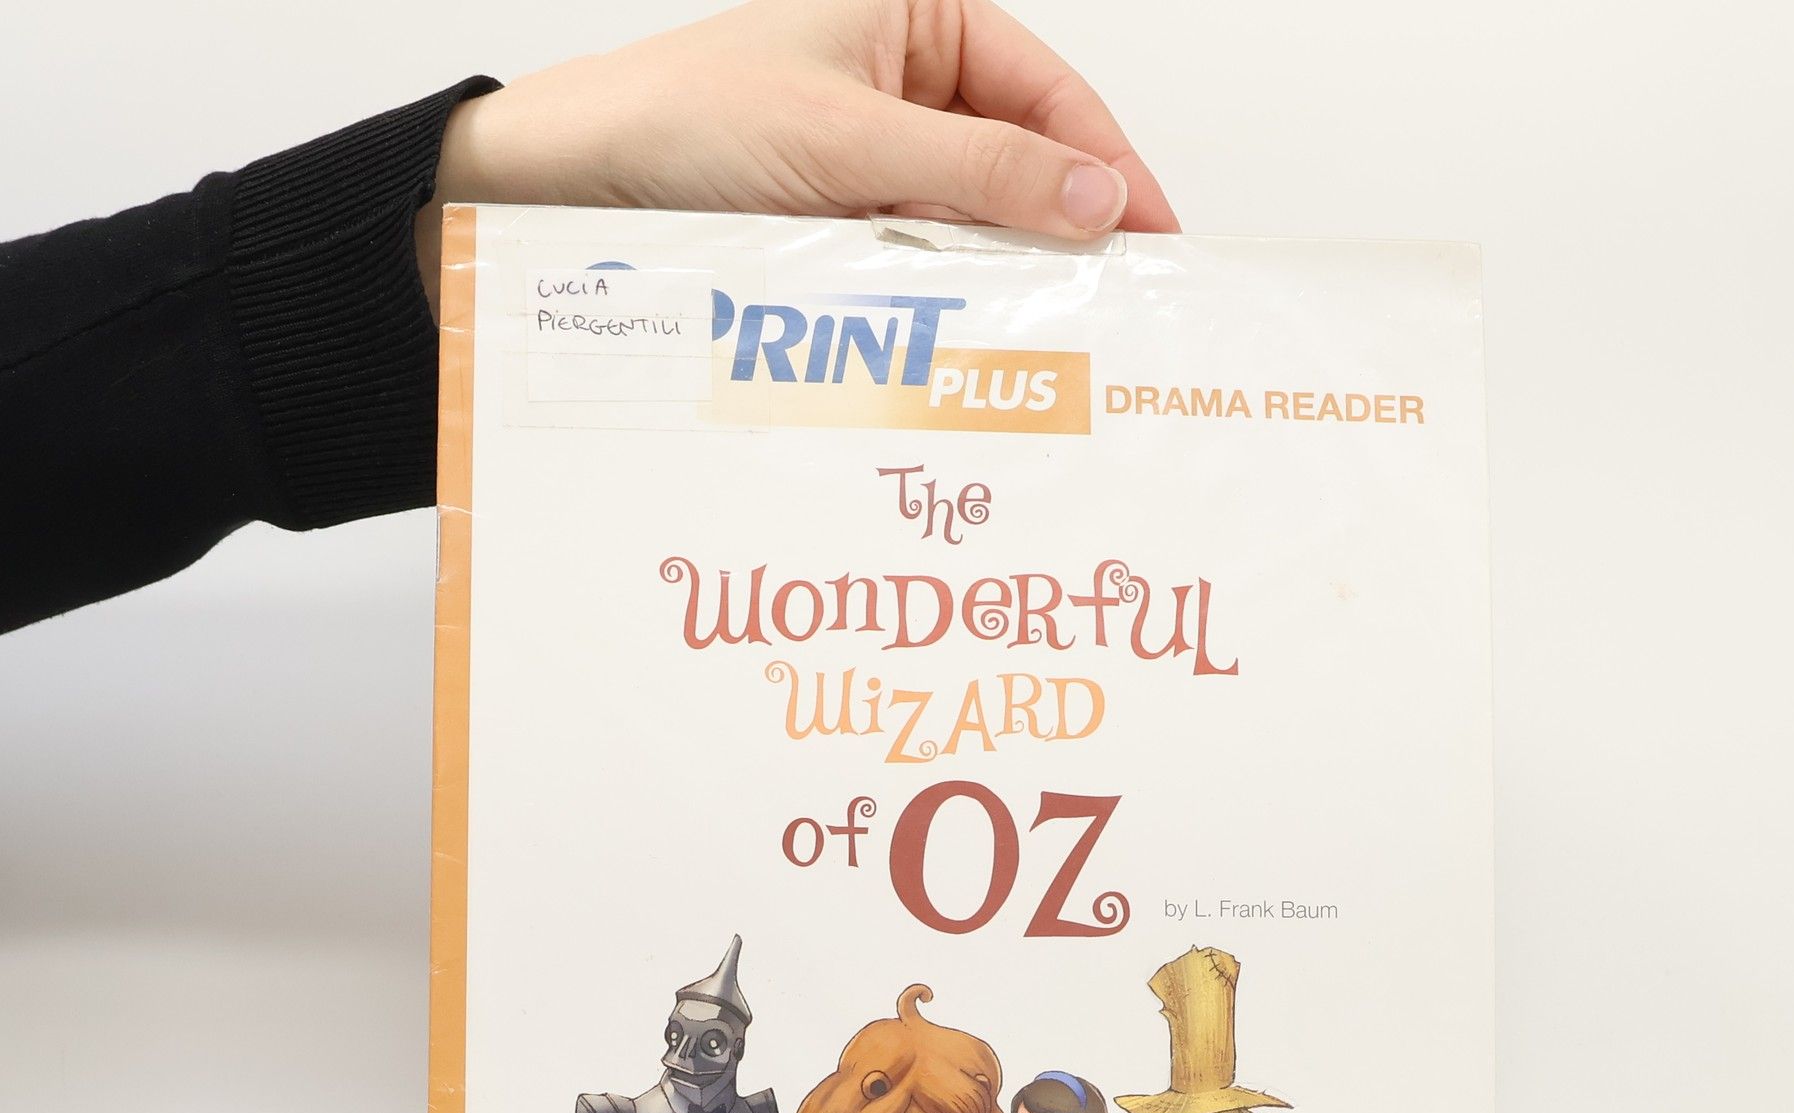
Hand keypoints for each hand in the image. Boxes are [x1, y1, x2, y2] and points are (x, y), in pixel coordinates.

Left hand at [422, 1, 1177, 299]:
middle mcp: (908, 82)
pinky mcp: (850, 224)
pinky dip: (951, 297)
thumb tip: (1098, 198)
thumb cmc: (686, 122)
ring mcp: (880, 158)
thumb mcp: (850, 138)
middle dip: (1063, 230)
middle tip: (1114, 307)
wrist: (573, 186)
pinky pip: (927, 260)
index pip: (1050, 93)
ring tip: (1048, 332)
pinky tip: (973, 335)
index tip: (1156, 241)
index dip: (1110, 167)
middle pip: (1025, 159)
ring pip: (978, 220)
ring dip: (1004, 273)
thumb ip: (981, 169)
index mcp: (920, 17)